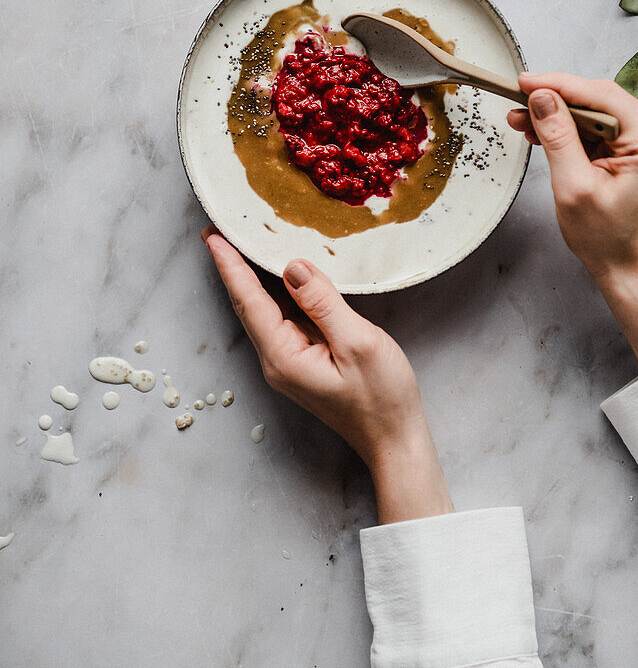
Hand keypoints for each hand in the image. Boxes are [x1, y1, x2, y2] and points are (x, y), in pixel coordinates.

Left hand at [202, 227, 452, 522]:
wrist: (395, 439)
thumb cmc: (382, 397)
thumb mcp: (358, 343)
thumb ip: (323, 303)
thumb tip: (293, 266)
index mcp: (283, 356)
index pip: (249, 300)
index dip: (230, 265)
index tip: (213, 234)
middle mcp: (276, 359)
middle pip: (248, 304)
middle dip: (232, 266)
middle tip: (221, 229)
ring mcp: (288, 361)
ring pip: (263, 310)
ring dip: (251, 277)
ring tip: (242, 242)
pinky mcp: (303, 360)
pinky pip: (282, 318)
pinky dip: (275, 291)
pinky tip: (279, 273)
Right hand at [508, 73, 637, 280]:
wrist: (627, 267)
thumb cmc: (607, 237)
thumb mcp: (573, 185)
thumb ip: (558, 136)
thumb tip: (542, 97)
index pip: (600, 95)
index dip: (558, 84)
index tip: (525, 82)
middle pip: (598, 99)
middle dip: (555, 101)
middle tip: (518, 103)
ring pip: (595, 112)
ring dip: (559, 116)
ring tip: (523, 121)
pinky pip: (599, 128)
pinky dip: (571, 129)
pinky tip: (544, 132)